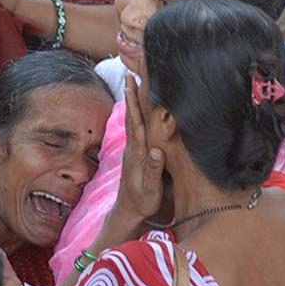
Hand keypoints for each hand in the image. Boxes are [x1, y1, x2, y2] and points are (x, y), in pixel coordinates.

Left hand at [114, 75, 164, 220]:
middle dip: (131, 95)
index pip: (136, 122)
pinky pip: (136, 128)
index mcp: (136, 152)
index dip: (135, 103)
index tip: (134, 84)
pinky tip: (138, 108)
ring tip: (132, 84)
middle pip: (132, 115)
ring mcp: (132, 149)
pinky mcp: (136, 153)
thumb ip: (152, 170)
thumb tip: (157, 151)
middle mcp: (132, 147)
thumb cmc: (141, 201)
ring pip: (133, 120)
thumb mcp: (149, 189)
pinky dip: (136, 114)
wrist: (128, 211)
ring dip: (132, 101)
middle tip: (130, 74)